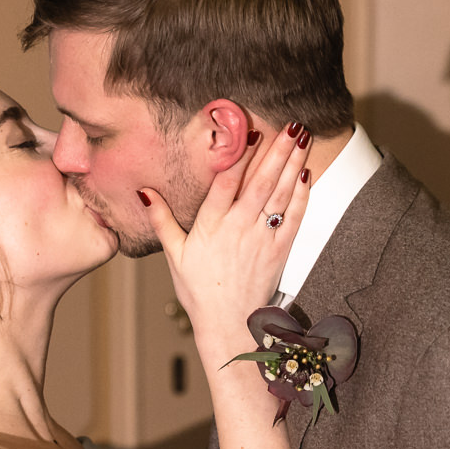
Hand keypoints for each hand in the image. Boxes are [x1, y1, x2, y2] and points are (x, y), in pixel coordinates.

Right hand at [144, 123, 311, 360]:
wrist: (227, 324)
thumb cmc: (198, 289)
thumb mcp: (174, 254)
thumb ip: (161, 220)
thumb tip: (144, 192)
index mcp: (210, 226)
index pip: (226, 184)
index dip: (239, 156)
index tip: (250, 132)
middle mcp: (238, 228)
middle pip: (260, 183)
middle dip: (277, 151)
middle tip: (291, 124)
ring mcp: (261, 239)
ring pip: (279, 195)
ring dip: (292, 164)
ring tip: (302, 137)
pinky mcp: (279, 251)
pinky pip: (293, 217)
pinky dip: (301, 195)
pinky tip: (306, 173)